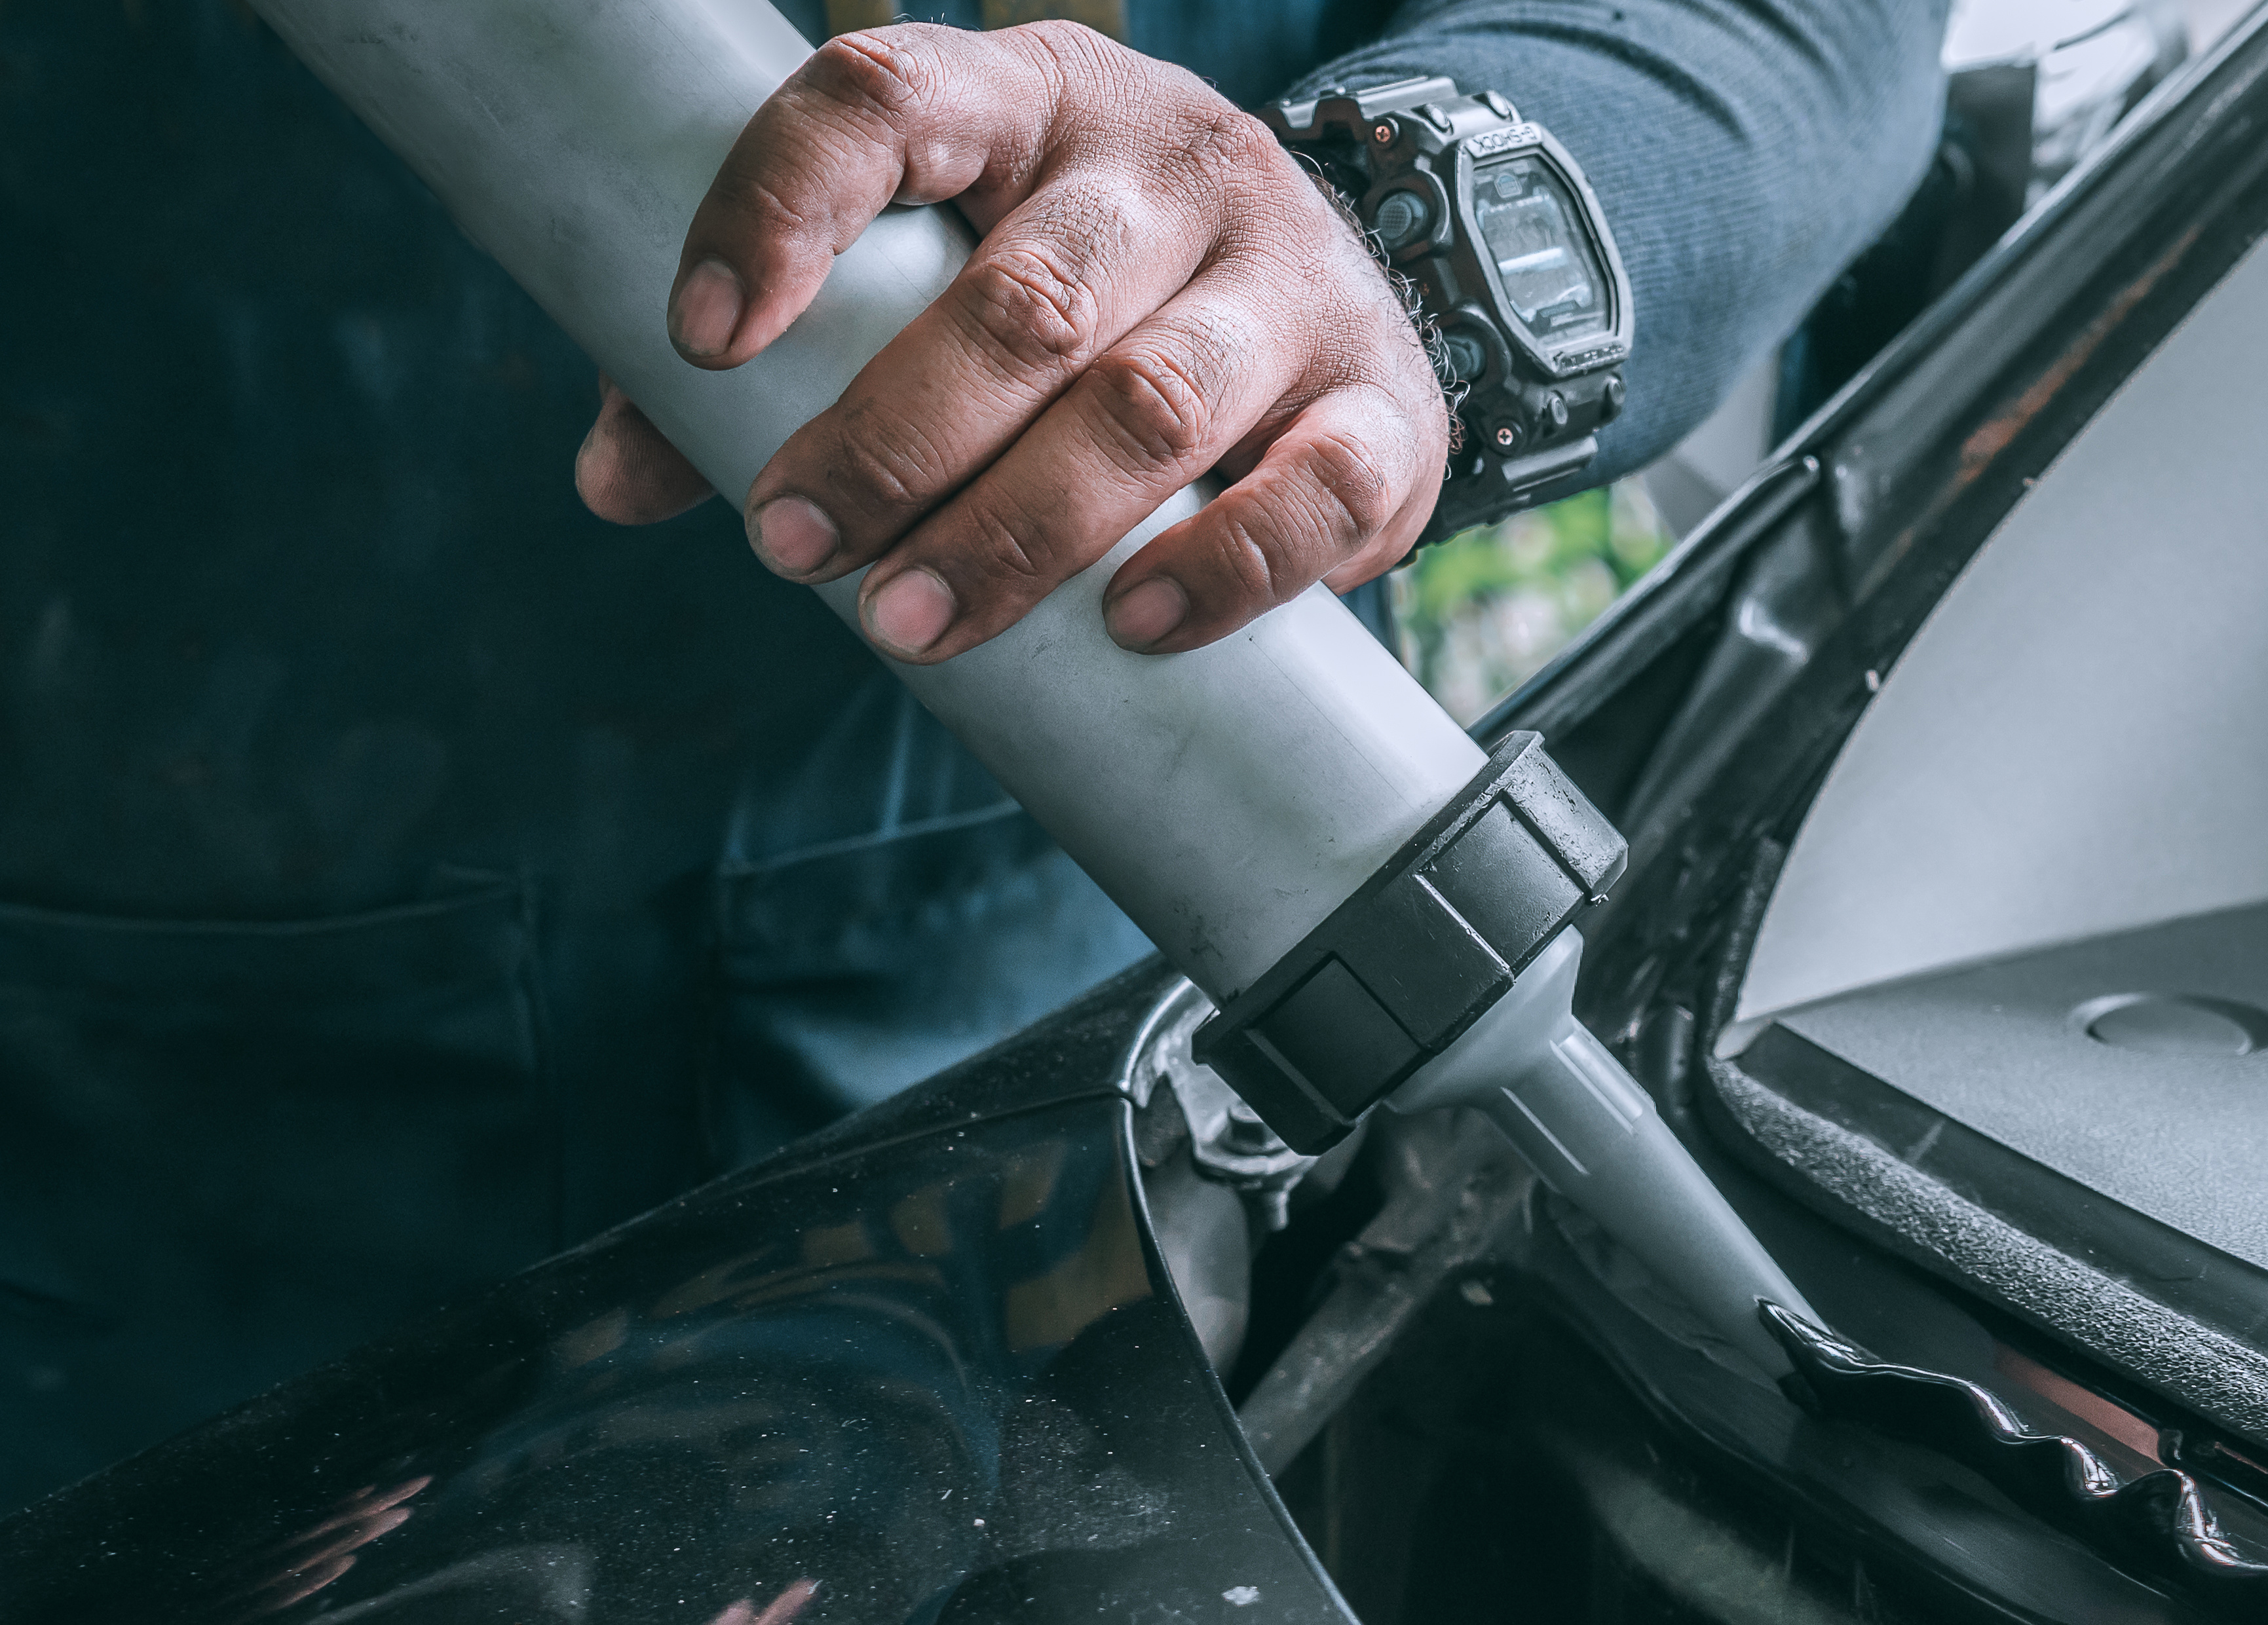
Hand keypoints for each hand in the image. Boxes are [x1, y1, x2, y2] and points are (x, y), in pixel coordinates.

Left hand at [572, 21, 1449, 660]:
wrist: (1332, 314)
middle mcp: (1174, 166)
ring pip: (1155, 400)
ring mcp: (1295, 279)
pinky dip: (1226, 566)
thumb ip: (789, 362)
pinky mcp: (1386, 403)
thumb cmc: (1089, 302)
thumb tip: (621, 479)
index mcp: (1033, 101)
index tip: (698, 336)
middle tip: (793, 551)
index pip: (889, 99)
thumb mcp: (944, 281)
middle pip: (1026, 296)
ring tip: (913, 624)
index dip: (781, 205)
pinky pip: (1318, 488)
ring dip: (1022, 529)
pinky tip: (1133, 623)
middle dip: (893, 439)